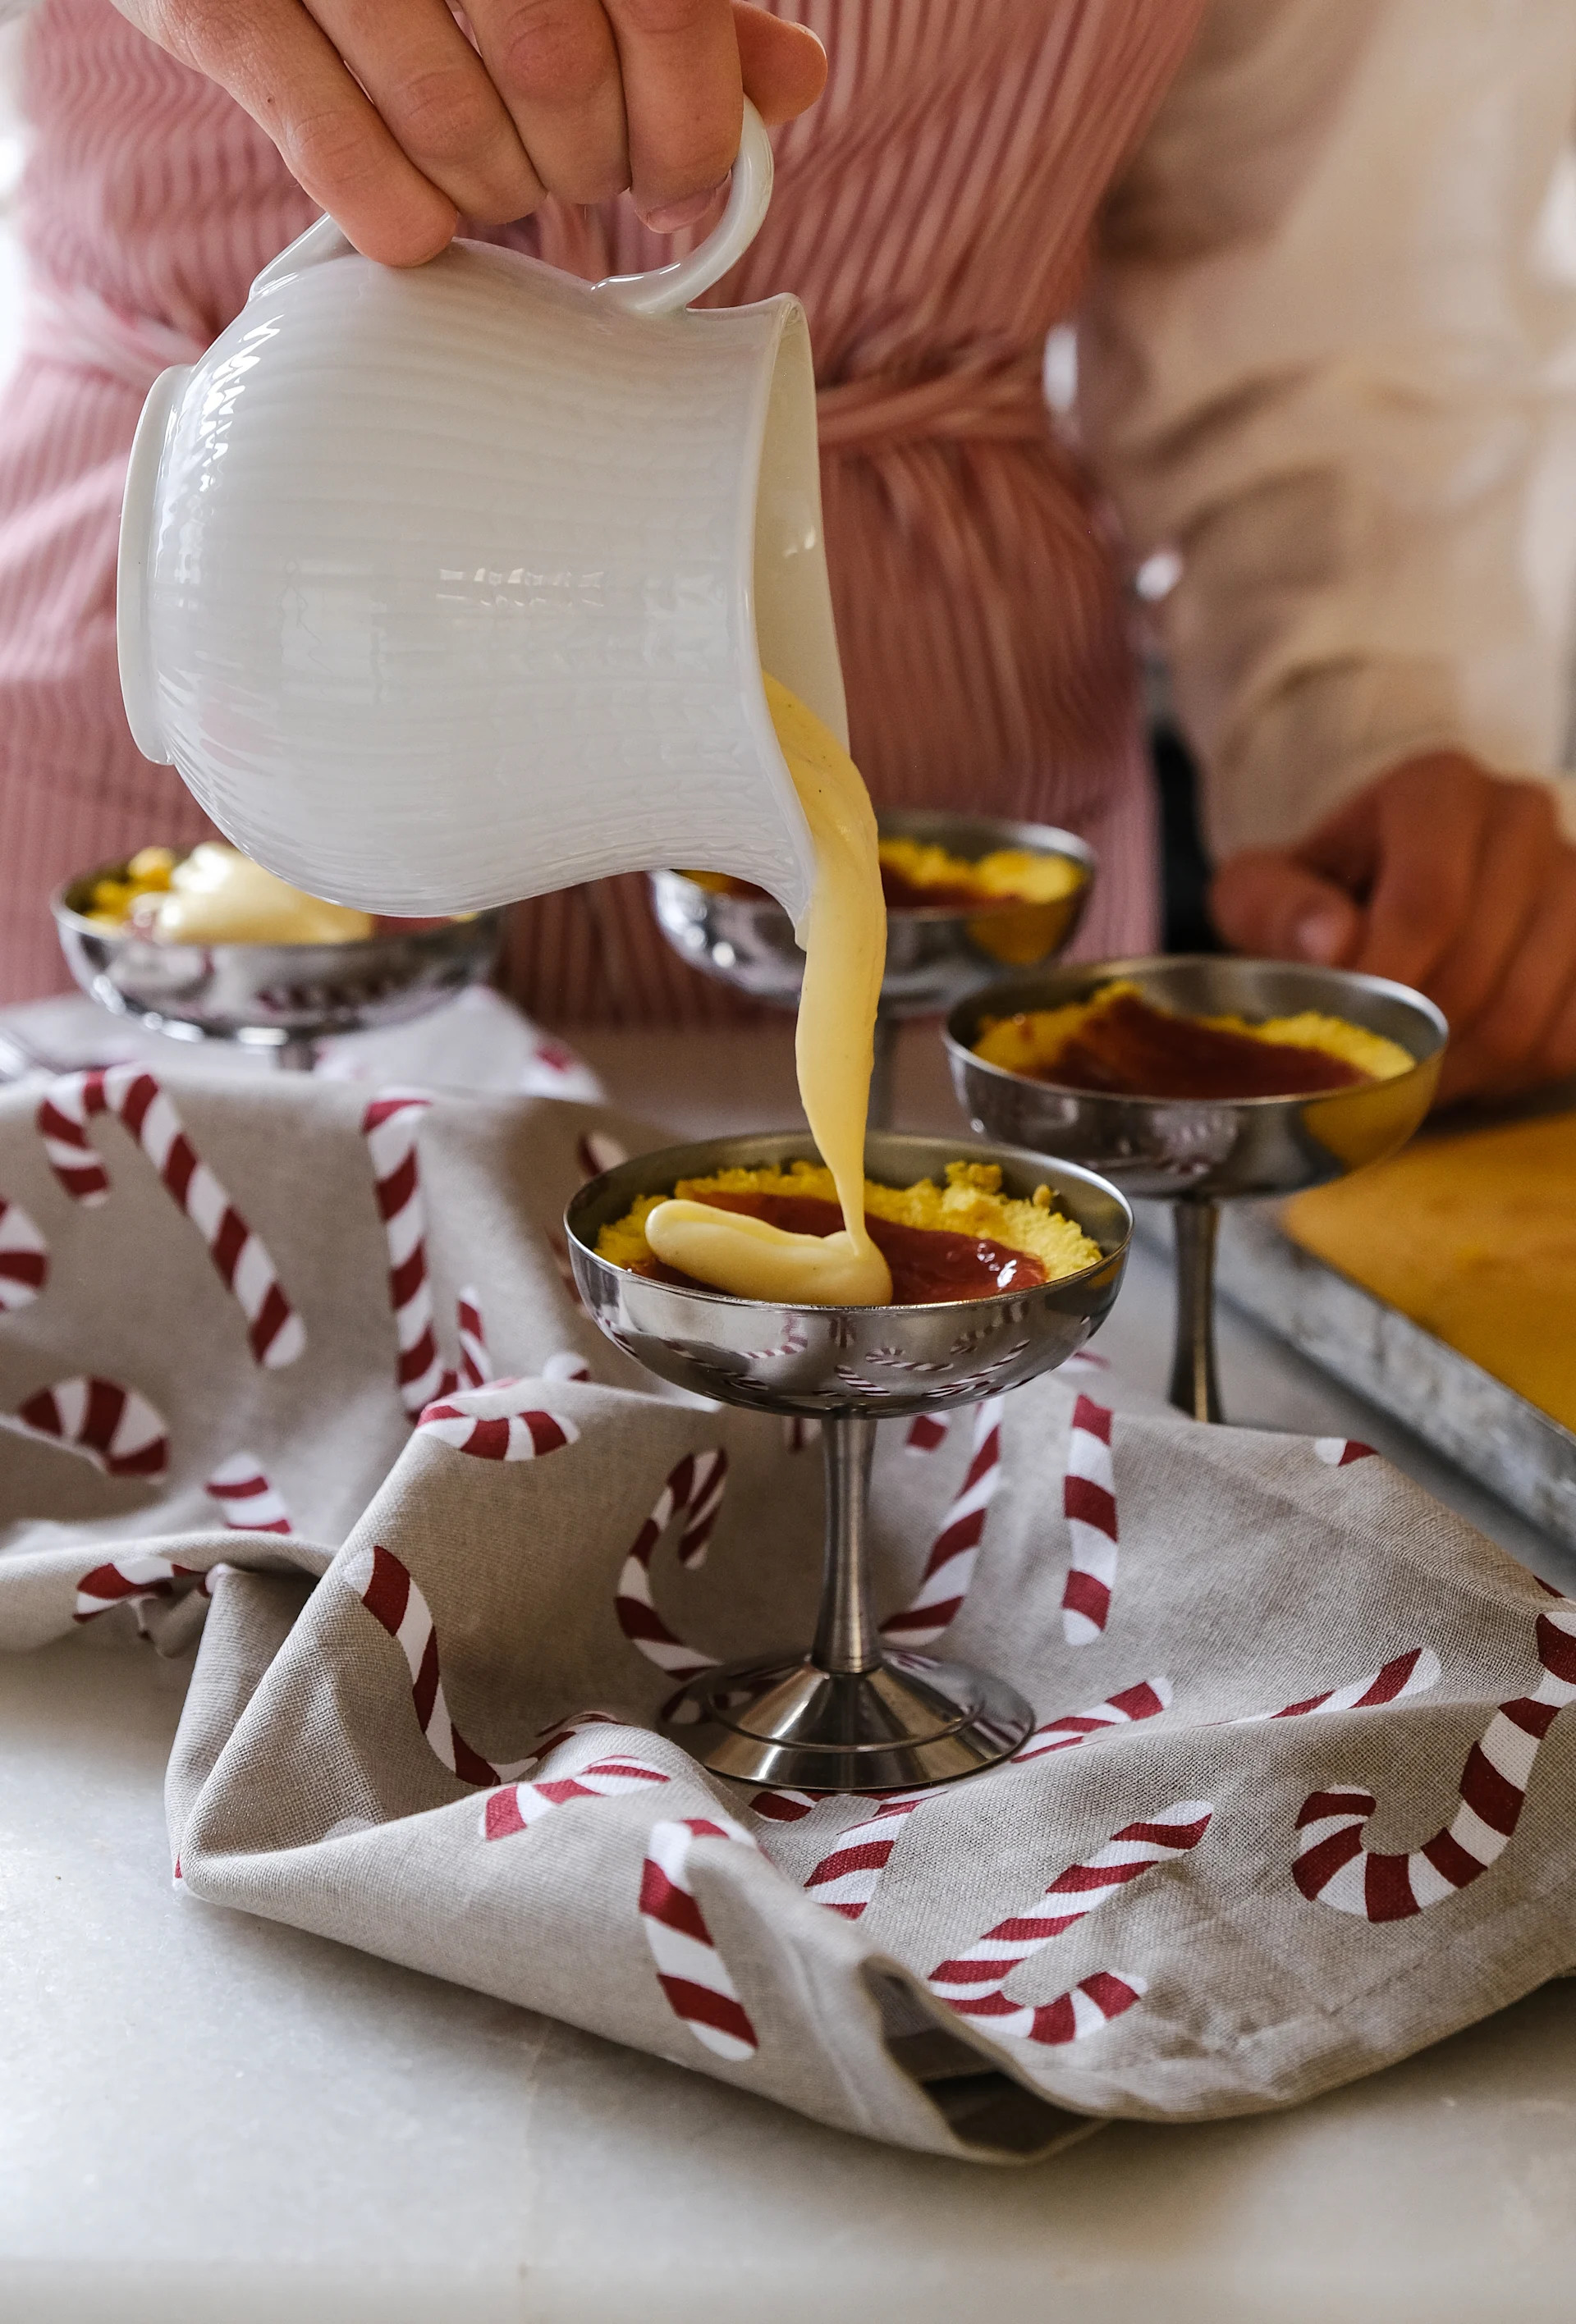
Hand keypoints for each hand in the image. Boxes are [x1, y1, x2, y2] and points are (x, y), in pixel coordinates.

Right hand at [114, 1, 826, 263]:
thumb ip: (674, 2)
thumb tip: (792, 83)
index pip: (658, 1)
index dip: (691, 121)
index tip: (688, 191)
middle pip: (555, 68)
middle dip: (588, 162)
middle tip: (580, 179)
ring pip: (452, 123)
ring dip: (498, 191)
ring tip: (499, 181)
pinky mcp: (213, 0)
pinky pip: (333, 151)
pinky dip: (398, 214)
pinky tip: (421, 219)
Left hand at [1210, 753, 1575, 1104]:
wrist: (1381, 884)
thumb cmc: (1317, 892)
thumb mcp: (1263, 889)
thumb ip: (1274, 908)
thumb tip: (1329, 943)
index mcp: (1439, 790)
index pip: (1430, 901)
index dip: (1387, 982)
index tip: (1345, 1036)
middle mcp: (1521, 818)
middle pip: (1479, 965)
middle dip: (1413, 1037)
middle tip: (1364, 1072)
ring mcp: (1573, 879)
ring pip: (1527, 1012)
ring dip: (1456, 1067)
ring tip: (1403, 1077)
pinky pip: (1568, 1038)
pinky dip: (1509, 1075)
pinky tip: (1458, 1066)